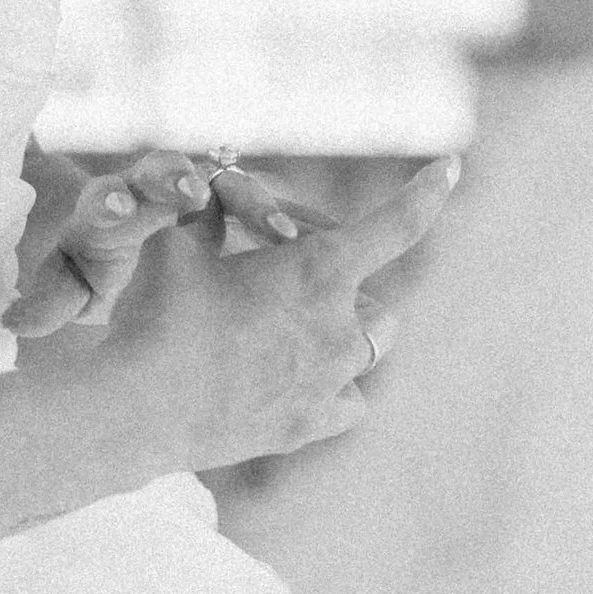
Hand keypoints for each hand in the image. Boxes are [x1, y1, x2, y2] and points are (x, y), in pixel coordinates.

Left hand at [9, 146, 306, 336]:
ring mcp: (205, 192)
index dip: (119, 200)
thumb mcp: (74, 288)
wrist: (132, 240)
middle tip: (198, 192)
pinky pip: (273, 211)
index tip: (123, 206)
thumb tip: (11, 319)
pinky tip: (331, 248)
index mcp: (109, 208)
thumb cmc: (99, 267)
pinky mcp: (244, 210)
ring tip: (286, 234)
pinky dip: (299, 227)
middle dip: (186, 183)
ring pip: (232, 188)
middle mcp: (155, 187)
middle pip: (171, 174)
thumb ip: (50, 301)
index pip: (112, 197)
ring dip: (259, 207)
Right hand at [88, 153, 461, 469]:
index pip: (397, 225)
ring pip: (370, 350)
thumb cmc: (156, 311)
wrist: (140, 405)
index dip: (428, 193)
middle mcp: (338, 327)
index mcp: (316, 271)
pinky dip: (334, 385)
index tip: (452, 167)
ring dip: (348, 332)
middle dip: (348, 285)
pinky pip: (349, 400)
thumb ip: (207, 214)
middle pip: (378, 300)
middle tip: (296, 283)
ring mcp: (330, 383)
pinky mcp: (311, 426)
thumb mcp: (178, 242)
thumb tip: (212, 194)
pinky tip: (299, 377)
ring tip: (301, 327)